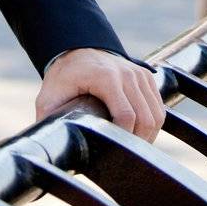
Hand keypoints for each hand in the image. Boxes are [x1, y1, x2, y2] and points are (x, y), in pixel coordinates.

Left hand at [36, 48, 163, 141]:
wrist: (78, 50)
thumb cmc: (63, 77)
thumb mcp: (49, 96)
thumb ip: (47, 119)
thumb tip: (48, 145)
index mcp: (105, 77)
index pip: (126, 116)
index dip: (122, 139)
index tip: (111, 151)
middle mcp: (127, 74)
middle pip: (145, 119)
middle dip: (136, 142)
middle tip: (122, 156)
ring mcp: (139, 74)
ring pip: (156, 115)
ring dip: (147, 135)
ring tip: (131, 148)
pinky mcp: (146, 76)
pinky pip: (158, 107)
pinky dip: (153, 124)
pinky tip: (139, 134)